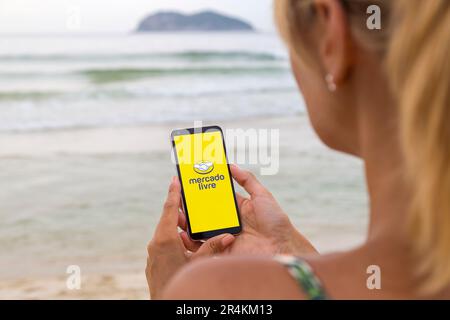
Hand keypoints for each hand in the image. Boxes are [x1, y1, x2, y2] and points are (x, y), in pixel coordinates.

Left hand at [146, 177, 234, 298]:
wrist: (165, 304)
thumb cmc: (181, 283)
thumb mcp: (199, 264)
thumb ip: (212, 247)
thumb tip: (228, 235)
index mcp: (165, 239)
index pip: (169, 209)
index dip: (173, 193)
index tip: (175, 179)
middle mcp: (156, 243)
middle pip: (167, 219)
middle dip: (178, 209)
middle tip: (186, 198)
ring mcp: (153, 253)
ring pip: (166, 233)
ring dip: (177, 226)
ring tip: (189, 220)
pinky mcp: (155, 261)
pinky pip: (164, 244)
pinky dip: (174, 238)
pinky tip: (184, 243)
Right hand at [178, 165, 316, 255]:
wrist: (281, 247)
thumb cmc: (276, 222)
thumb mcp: (262, 196)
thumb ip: (247, 180)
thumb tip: (231, 165)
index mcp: (237, 208)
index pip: (215, 197)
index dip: (203, 191)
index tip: (190, 182)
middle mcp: (228, 222)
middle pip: (205, 213)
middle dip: (191, 207)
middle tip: (178, 199)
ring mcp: (224, 237)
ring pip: (201, 229)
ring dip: (188, 223)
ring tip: (177, 215)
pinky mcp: (222, 251)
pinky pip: (204, 247)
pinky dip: (192, 242)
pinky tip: (183, 233)